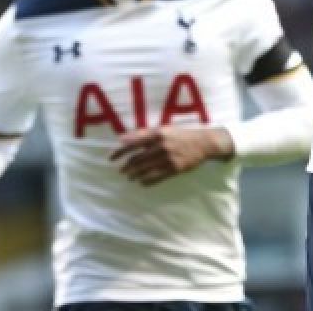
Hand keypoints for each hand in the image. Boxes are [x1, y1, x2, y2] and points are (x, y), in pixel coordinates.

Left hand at [110, 126, 233, 186]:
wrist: (202, 143)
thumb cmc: (180, 135)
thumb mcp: (163, 129)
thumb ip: (143, 134)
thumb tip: (122, 139)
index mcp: (157, 134)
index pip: (132, 143)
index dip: (119, 151)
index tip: (111, 158)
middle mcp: (161, 146)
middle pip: (137, 159)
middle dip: (126, 166)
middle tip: (121, 171)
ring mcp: (168, 158)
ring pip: (145, 169)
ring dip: (134, 175)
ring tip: (129, 177)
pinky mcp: (174, 169)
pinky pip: (156, 177)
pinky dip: (146, 181)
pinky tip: (141, 182)